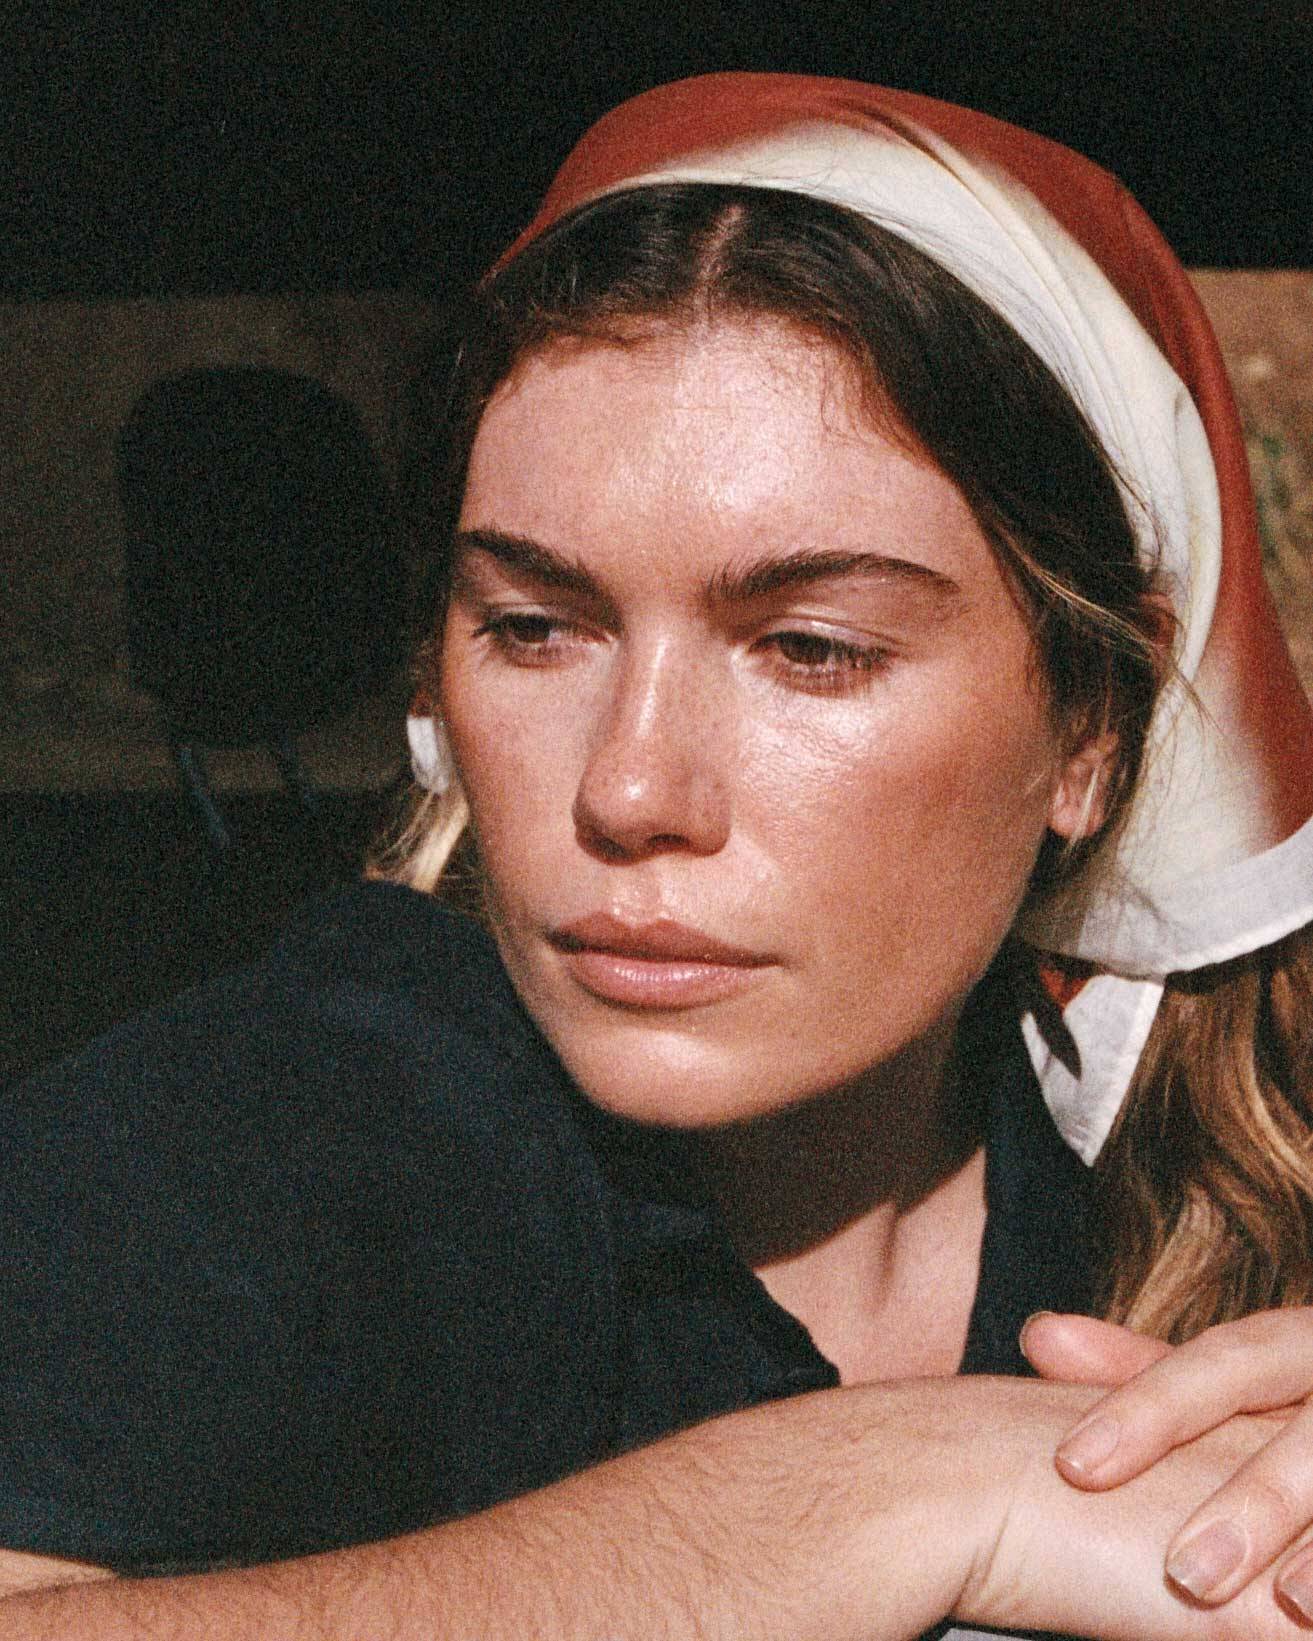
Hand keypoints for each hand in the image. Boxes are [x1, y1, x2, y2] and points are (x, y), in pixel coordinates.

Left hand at [1022, 1308, 1312, 1619]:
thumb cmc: (1311, 1407)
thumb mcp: (1247, 1379)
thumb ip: (1149, 1368)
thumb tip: (1038, 1335)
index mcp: (1299, 1342)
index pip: (1218, 1361)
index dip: (1148, 1408)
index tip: (1073, 1464)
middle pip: (1308, 1432)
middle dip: (1254, 1500)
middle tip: (1187, 1574)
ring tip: (1293, 1606)